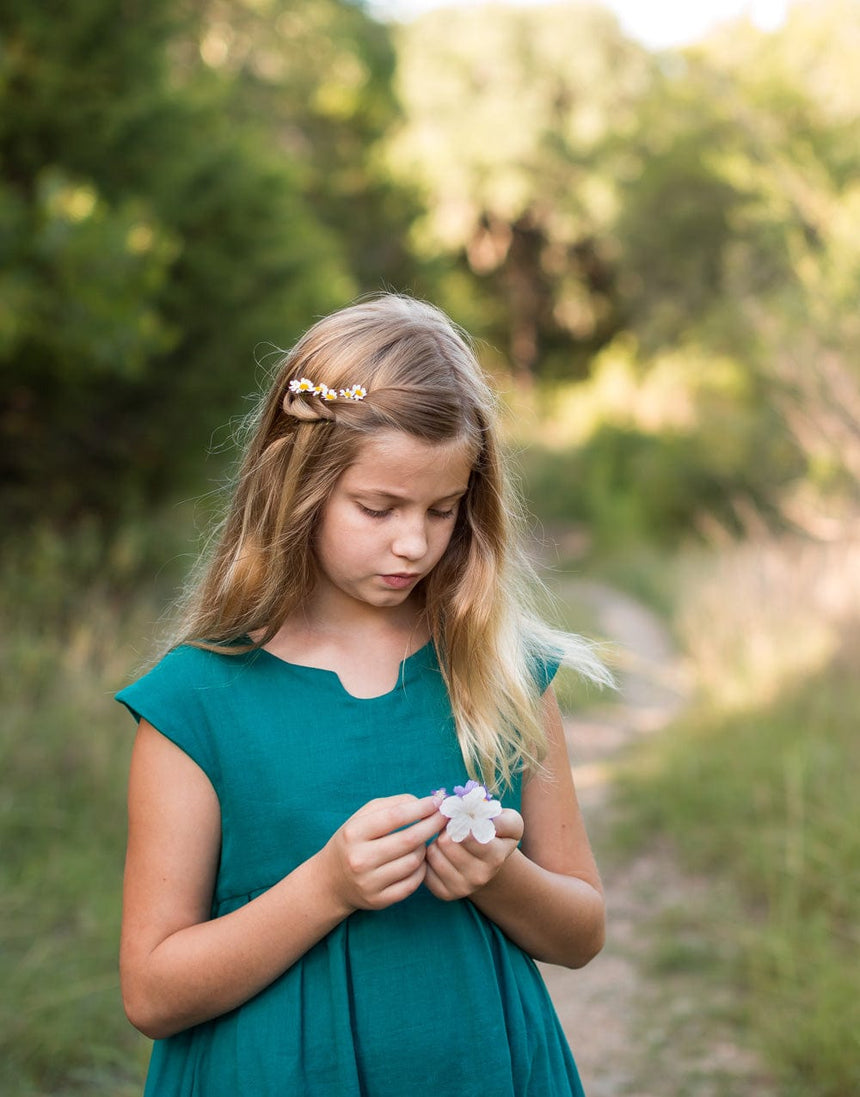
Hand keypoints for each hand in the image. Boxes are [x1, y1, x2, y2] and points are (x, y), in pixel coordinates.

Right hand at [321, 794, 444, 912]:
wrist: (331, 881)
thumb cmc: (352, 841)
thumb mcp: (362, 817)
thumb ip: (392, 805)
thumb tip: (423, 803)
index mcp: (354, 833)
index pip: (395, 816)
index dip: (421, 808)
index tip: (437, 801)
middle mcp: (360, 859)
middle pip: (408, 840)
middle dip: (431, 825)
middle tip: (444, 817)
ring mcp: (369, 883)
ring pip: (413, 862)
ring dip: (424, 848)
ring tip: (423, 841)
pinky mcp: (378, 901)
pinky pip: (412, 884)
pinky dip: (421, 870)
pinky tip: (418, 861)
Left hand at [424, 808, 523, 900]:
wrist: (488, 861)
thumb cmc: (496, 835)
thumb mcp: (510, 822)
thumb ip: (503, 819)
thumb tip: (482, 821)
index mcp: (495, 857)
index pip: (467, 835)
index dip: (459, 819)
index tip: (462, 816)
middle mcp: (480, 877)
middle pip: (446, 842)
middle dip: (446, 828)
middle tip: (453, 828)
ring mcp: (462, 888)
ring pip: (433, 853)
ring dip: (436, 841)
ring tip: (447, 841)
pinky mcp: (444, 893)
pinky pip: (424, 867)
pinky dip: (427, 856)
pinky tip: (440, 854)